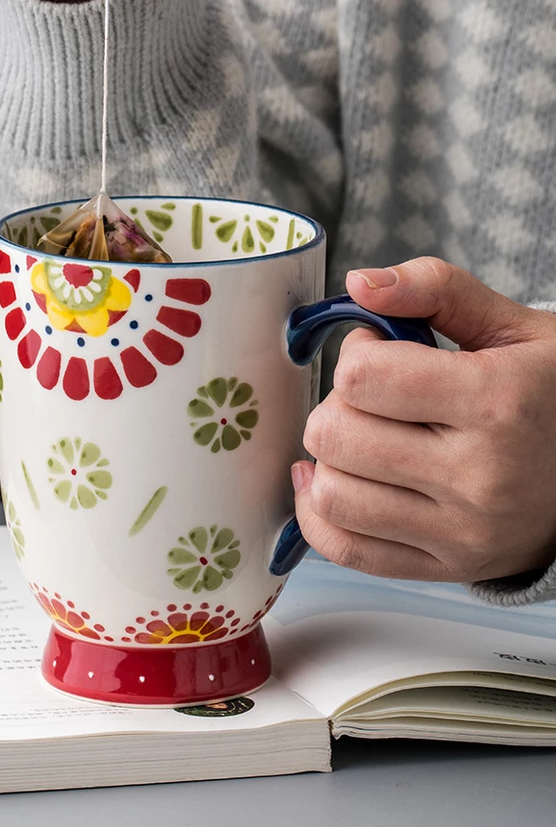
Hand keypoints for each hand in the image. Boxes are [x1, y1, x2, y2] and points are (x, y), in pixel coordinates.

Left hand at [292, 257, 555, 583]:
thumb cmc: (553, 395)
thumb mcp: (517, 328)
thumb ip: (437, 290)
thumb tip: (359, 283)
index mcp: (497, 401)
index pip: (362, 377)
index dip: (357, 353)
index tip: (379, 351)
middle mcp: (478, 475)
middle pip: (336, 436)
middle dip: (337, 403)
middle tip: (371, 397)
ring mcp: (462, 531)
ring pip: (332, 495)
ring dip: (330, 458)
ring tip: (364, 437)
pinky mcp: (447, 567)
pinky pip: (346, 549)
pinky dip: (318, 513)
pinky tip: (332, 480)